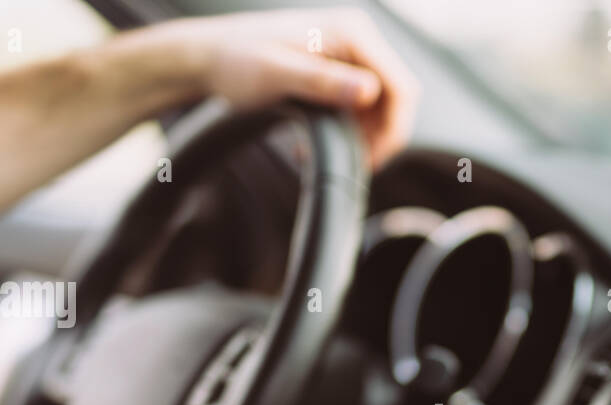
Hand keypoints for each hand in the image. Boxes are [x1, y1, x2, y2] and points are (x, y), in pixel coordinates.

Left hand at [161, 7, 418, 166]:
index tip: (371, 160)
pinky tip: (317, 142)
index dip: (394, 128)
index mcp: (351, 33)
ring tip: (324, 154)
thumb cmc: (236, 61)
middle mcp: (357, 39)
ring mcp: (349, 55)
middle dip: (380, 137)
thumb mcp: (277, 74)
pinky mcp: (338, 70)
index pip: (401, 86)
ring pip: (381, 107)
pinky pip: (361, 107)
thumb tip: (370, 93)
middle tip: (352, 165)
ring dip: (362, 137)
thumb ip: (324, 82)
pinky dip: (348, 130)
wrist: (210, 56)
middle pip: (397, 98)